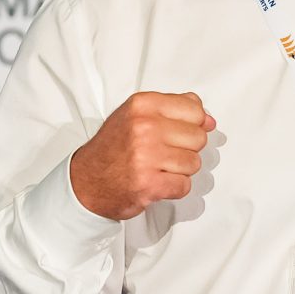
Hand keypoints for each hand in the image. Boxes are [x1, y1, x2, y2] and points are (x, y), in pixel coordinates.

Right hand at [69, 91, 216, 220]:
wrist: (86, 182)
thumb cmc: (113, 149)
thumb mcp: (137, 115)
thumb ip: (174, 109)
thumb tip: (209, 120)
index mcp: (142, 105)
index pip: (194, 109)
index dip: (192, 124)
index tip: (177, 132)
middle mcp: (143, 127)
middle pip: (198, 137)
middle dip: (185, 149)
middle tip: (163, 153)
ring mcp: (145, 157)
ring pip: (194, 163)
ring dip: (179, 170)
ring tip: (158, 168)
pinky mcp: (149, 185)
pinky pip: (184, 185)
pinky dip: (174, 188)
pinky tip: (157, 182)